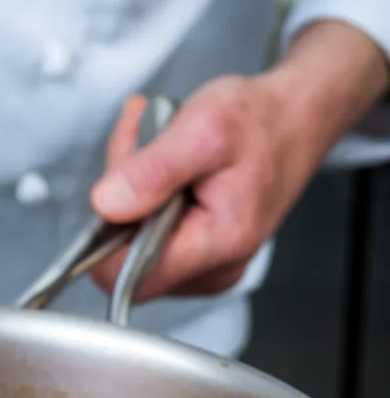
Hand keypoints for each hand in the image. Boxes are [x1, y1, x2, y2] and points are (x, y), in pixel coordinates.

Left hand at [89, 20, 389, 300]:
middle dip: (122, 196)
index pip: (131, 281)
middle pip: (125, 257)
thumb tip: (107, 206)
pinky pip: (143, 234)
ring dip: (130, 188)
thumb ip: (152, 171)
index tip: (111, 194)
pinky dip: (142, 194)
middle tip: (146, 145)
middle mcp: (211, 268)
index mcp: (218, 245)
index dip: (105, 244)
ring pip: (130, 243)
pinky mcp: (193, 254)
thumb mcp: (203, 128)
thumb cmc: (262, 121)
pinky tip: (165, 166)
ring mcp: (203, 266)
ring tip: (160, 147)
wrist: (292, 117)